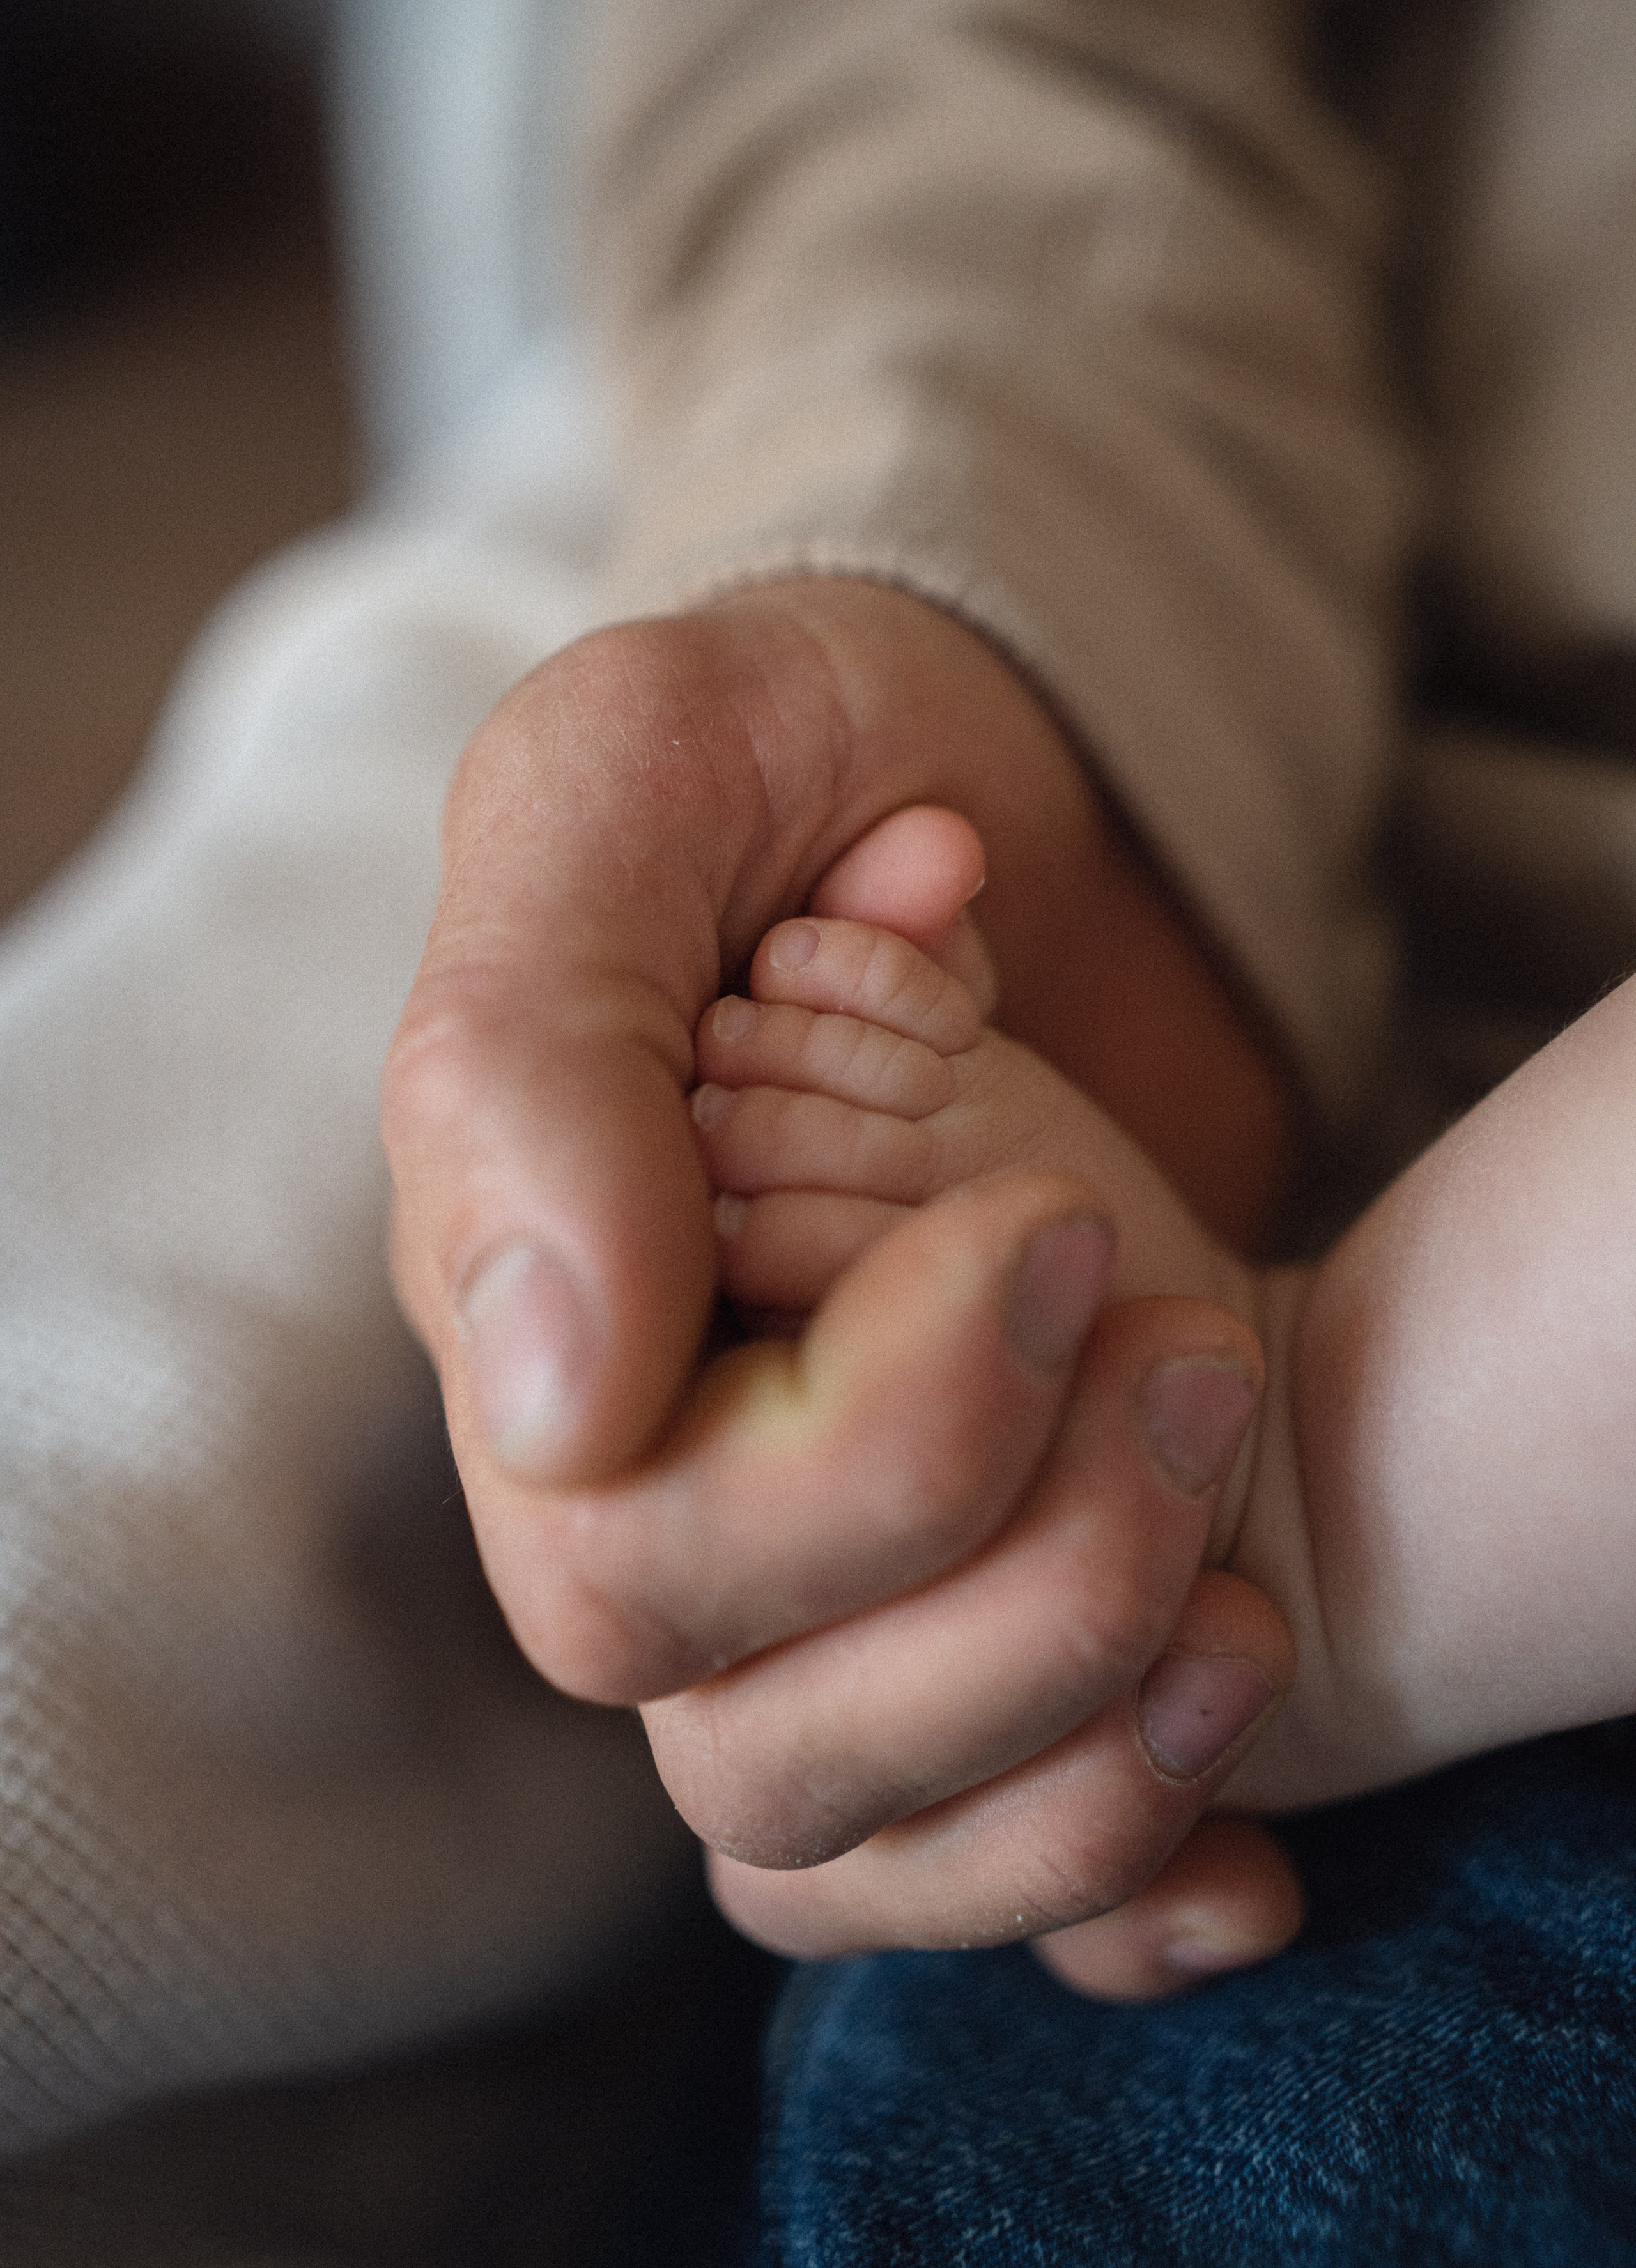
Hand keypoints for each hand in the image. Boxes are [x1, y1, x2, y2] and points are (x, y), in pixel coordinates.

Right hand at [383, 577, 1300, 1984]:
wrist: (981, 775)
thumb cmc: (787, 749)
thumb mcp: (633, 780)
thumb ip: (540, 1053)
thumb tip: (556, 1389)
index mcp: (539, 1319)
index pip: (625, 1564)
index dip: (869, 1453)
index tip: (1049, 1234)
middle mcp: (643, 1480)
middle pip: (757, 1746)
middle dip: (1019, 1590)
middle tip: (1187, 1358)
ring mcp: (792, 1562)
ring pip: (860, 1837)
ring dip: (1085, 1742)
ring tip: (1242, 1581)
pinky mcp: (939, 1598)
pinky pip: (972, 1868)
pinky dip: (1115, 1886)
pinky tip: (1247, 1856)